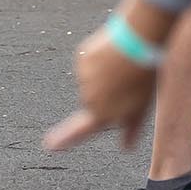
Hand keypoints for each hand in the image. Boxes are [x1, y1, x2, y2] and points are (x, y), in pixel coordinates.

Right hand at [44, 25, 158, 152]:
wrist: (135, 42)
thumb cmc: (142, 77)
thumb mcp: (141, 106)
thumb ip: (131, 128)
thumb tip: (126, 147)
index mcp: (103, 114)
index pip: (82, 131)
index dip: (64, 139)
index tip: (48, 145)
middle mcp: (89, 99)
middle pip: (91, 102)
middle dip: (104, 96)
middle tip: (124, 84)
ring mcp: (83, 78)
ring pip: (90, 82)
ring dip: (102, 77)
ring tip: (121, 68)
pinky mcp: (81, 59)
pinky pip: (87, 64)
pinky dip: (98, 62)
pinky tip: (111, 57)